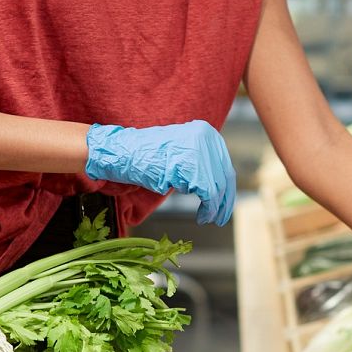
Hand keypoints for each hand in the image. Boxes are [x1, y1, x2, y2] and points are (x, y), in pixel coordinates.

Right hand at [85, 121, 235, 224]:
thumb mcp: (183, 152)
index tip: (225, 205)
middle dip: (225, 200)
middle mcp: (206, 137)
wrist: (124, 152)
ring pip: (217, 187)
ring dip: (215, 208)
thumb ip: (202, 162)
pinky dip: (208, 208)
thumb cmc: (150, 156)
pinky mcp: (188, 166)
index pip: (225, 165)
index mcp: (207, 132)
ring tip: (207, 219)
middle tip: (221, 217)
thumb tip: (222, 186)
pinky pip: (208, 193)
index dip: (227, 188)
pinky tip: (202, 216)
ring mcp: (198, 150)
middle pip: (226, 176)